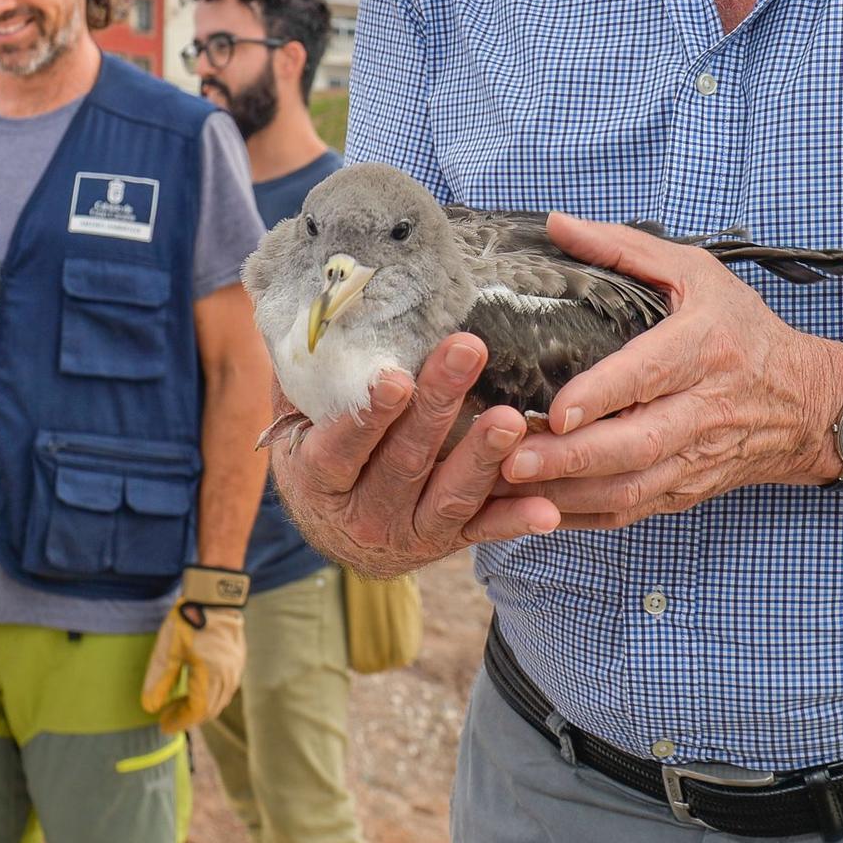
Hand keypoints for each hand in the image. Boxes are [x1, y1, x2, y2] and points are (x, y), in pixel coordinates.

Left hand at [140, 566, 250, 732]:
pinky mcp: (239, 659)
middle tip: (168, 715)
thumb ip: (159, 680)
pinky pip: (227, 687)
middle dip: (188, 717)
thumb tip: (150, 707)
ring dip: (200, 707)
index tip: (163, 725)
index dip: (179, 722)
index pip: (197, 711)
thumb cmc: (188, 620)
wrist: (213, 594)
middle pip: (210, 709)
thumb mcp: (168, 650)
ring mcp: (237, 668)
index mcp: (211, 676)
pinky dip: (211, 695)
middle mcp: (229, 676)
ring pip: (220, 699)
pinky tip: (197, 688)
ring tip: (179, 703)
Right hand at [268, 335, 558, 579]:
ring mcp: (408, 531)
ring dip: (481, 457)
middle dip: (438, 406)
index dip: (368, 415)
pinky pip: (483, 531)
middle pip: (404, 461)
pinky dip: (514, 521)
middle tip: (468, 352)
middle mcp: (363, 512)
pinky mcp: (446, 541)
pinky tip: (546, 511)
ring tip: (511, 420)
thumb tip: (303, 301)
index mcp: (320, 476)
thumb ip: (306, 371)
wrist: (335, 530)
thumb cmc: (318, 447)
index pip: (341, 446)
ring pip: (449, 497)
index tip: (395, 377)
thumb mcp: (296, 417)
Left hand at [495, 213, 842, 528]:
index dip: (603, 396)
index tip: (557, 410)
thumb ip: (624, 249)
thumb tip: (558, 225)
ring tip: (509, 486)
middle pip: (635, 444)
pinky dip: (582, 516)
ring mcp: (695, 458)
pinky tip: (537, 509)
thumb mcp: (696, 273)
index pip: (651, 375)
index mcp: (704, 348)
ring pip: (630, 488)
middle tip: (512, 458)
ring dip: (568, 493)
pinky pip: (631, 513)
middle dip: (571, 457)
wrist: (807, 405)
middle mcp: (703, 409)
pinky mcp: (686, 491)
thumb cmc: (743, 330)